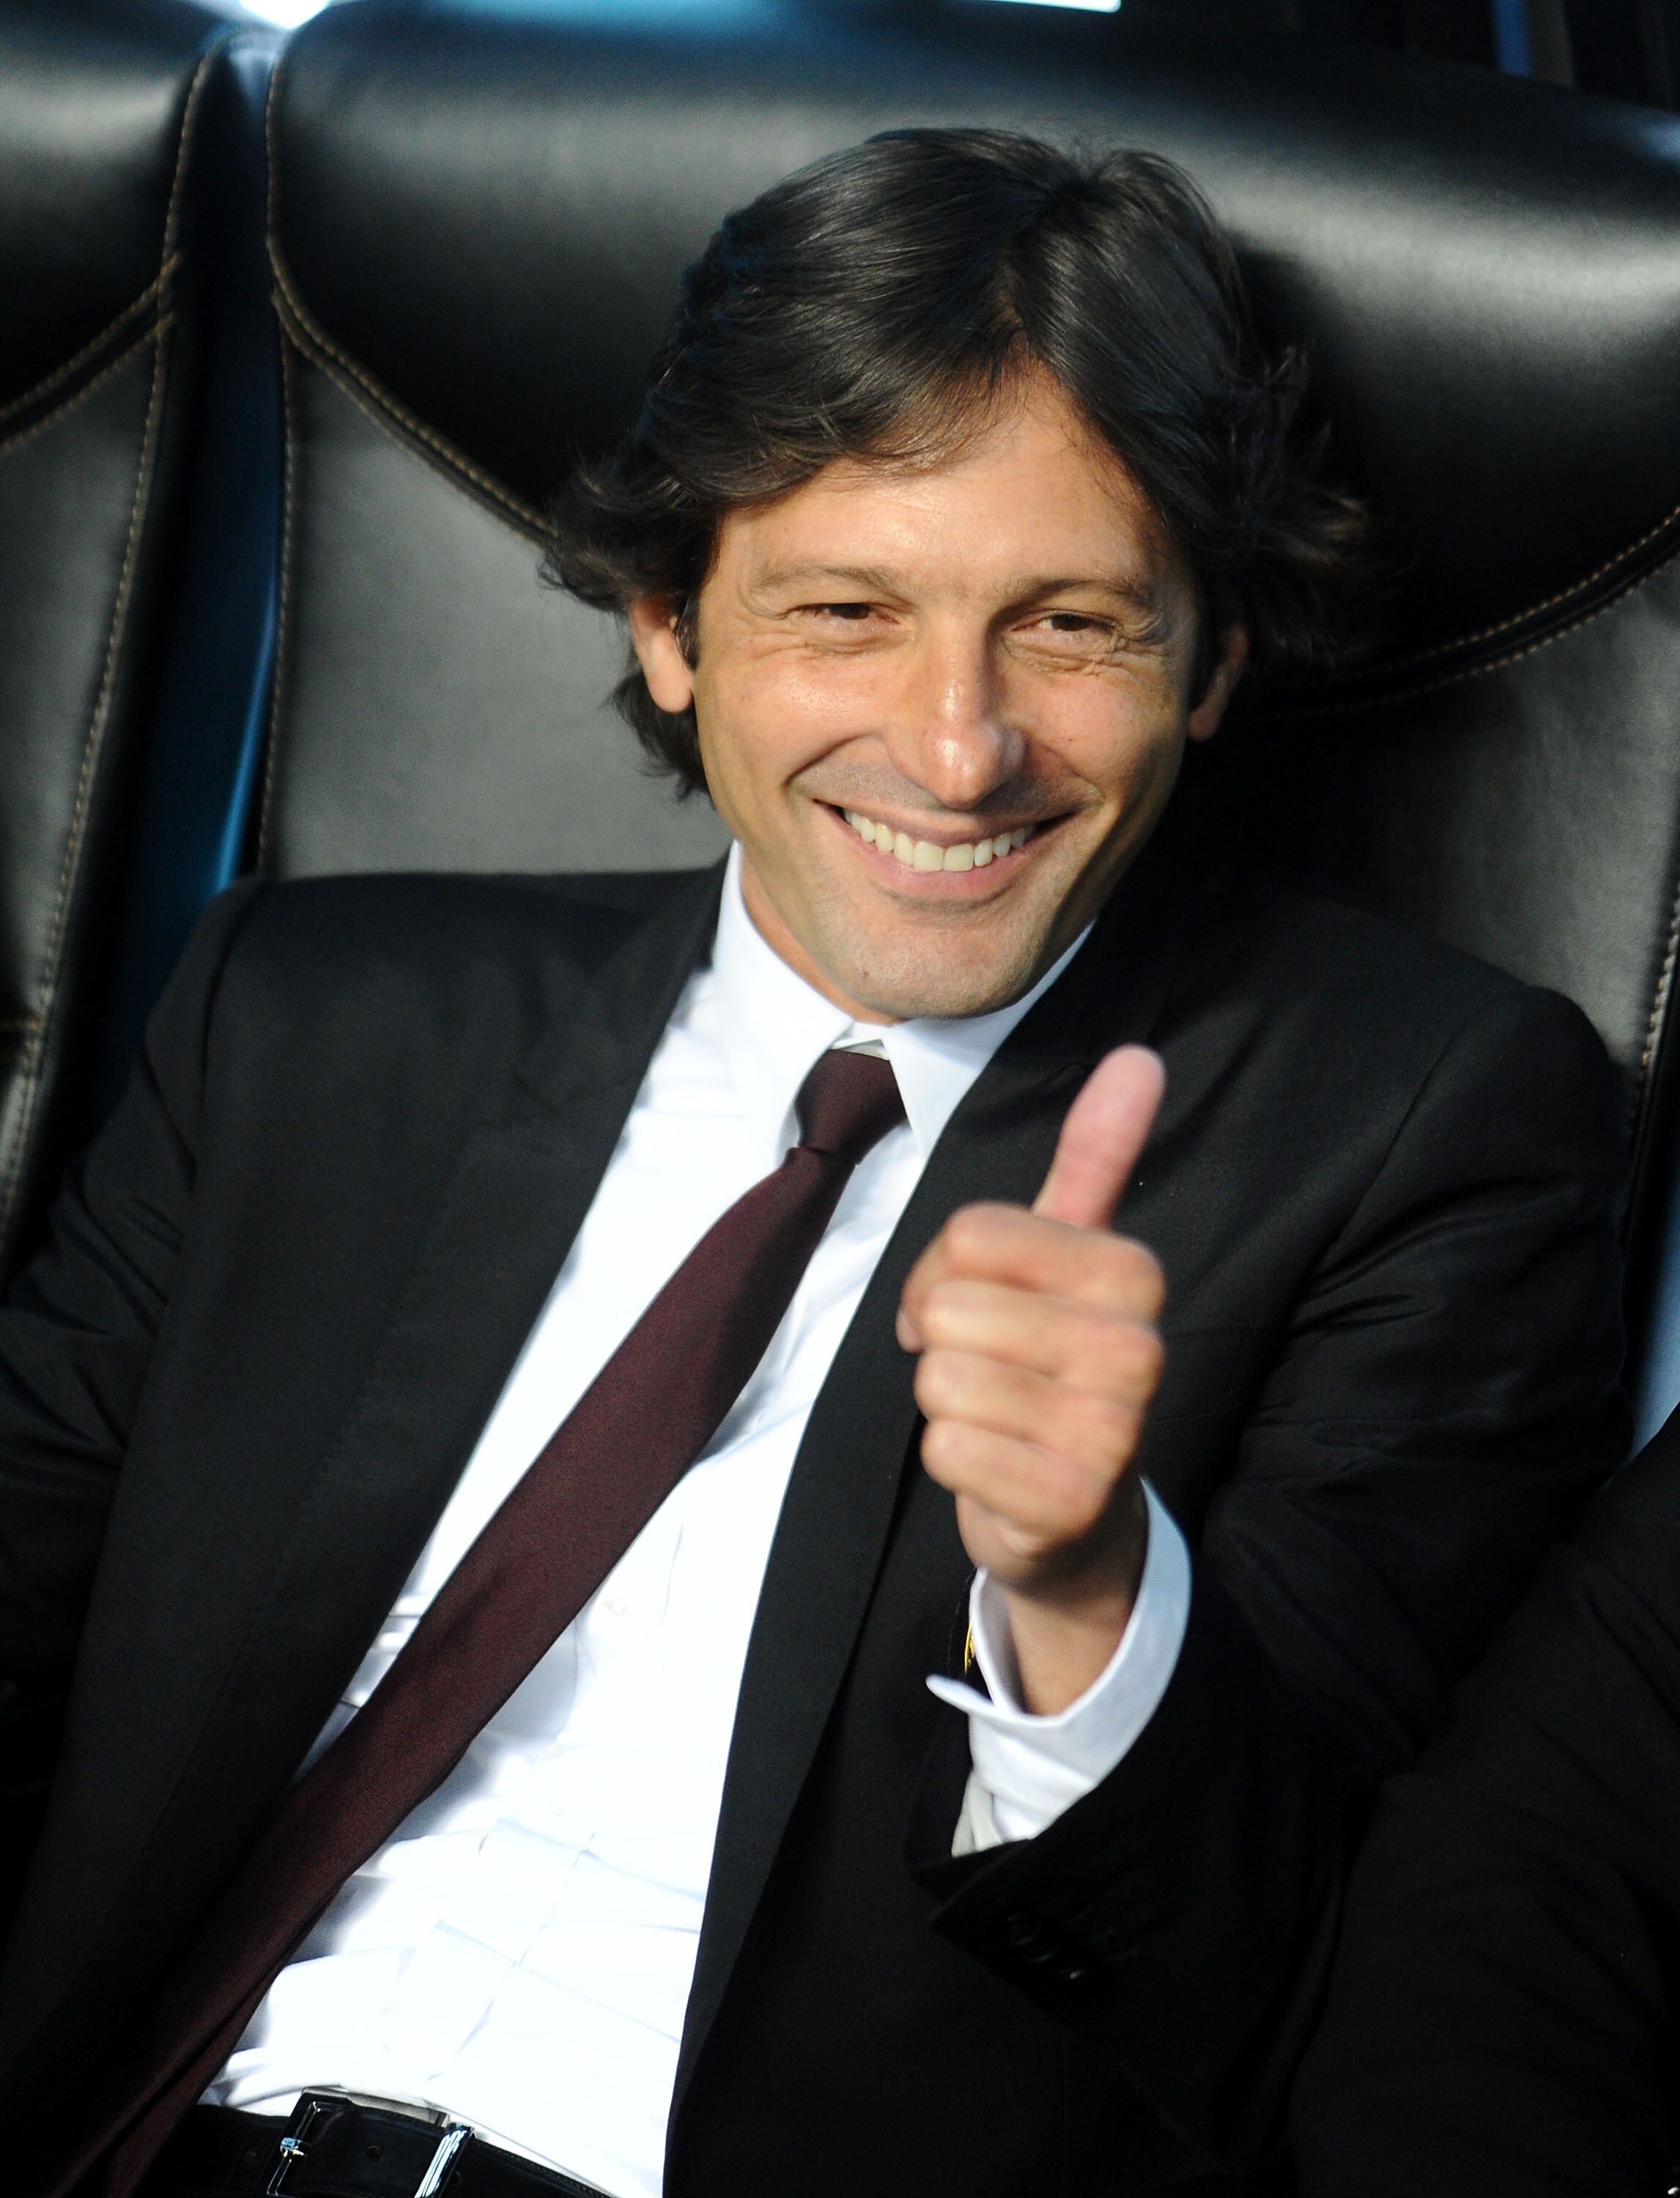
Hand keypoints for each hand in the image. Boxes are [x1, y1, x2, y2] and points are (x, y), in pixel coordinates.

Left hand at [897, 1046, 1167, 1714]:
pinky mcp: (1070, 1502)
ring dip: (946, 1401)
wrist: (1077, 1511)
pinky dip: (953, 1458)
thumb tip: (1139, 1056)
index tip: (980, 1302)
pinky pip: (946, 1448)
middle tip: (984, 1366)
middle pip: (947, 1304)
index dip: (944, 1269)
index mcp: (1133, 1274)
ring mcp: (1111, 1432)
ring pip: (941, 1376)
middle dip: (939, 1339)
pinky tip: (998, 1465)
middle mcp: (1138, 1349)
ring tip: (996, 1415)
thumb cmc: (1051, 1363)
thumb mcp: (1071, 1256)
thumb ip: (1097, 1157)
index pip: (970, 1233)